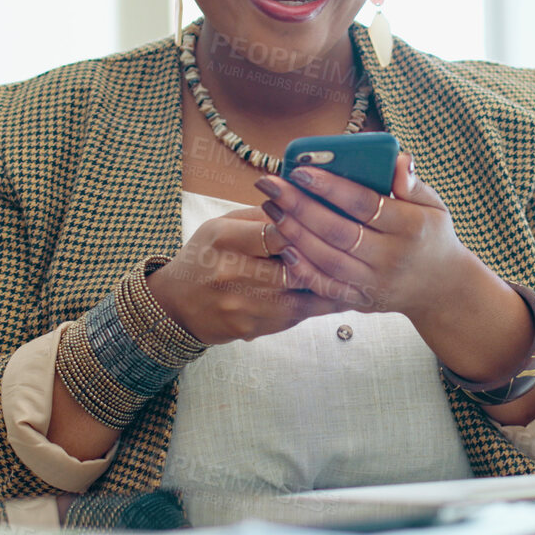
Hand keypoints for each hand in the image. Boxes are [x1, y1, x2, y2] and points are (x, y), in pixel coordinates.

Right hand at [146, 207, 346, 344]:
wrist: (175, 306)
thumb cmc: (204, 256)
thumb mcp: (222, 225)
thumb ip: (260, 216)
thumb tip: (305, 204)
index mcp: (223, 239)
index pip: (275, 232)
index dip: (306, 228)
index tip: (331, 223)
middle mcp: (230, 273)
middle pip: (293, 268)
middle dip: (327, 261)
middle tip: (359, 253)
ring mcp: (241, 306)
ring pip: (300, 298)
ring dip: (332, 289)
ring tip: (359, 277)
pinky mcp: (249, 329)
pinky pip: (294, 318)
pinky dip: (317, 307)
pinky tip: (337, 296)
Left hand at [254, 154, 506, 323]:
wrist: (441, 289)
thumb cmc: (431, 235)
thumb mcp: (434, 205)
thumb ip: (412, 183)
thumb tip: (398, 160)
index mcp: (410, 227)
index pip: (364, 204)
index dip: (330, 187)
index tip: (299, 169)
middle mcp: (391, 257)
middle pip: (337, 232)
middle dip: (298, 206)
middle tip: (270, 184)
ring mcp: (374, 282)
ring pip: (327, 259)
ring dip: (294, 233)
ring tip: (271, 208)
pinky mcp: (361, 301)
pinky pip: (327, 287)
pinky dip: (303, 269)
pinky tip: (283, 246)